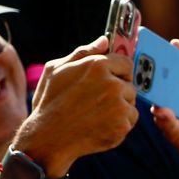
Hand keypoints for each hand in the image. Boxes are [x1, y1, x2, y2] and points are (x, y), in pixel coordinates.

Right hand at [16, 37, 137, 176]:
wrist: (48, 138)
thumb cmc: (49, 102)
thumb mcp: (56, 69)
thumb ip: (83, 52)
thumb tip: (104, 40)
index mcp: (97, 65)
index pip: (126, 63)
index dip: (118, 71)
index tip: (110, 78)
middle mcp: (112, 83)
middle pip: (129, 83)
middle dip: (118, 90)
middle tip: (97, 100)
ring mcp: (119, 105)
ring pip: (130, 102)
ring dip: (120, 107)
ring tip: (96, 113)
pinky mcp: (123, 124)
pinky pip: (130, 120)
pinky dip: (119, 123)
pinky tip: (100, 125)